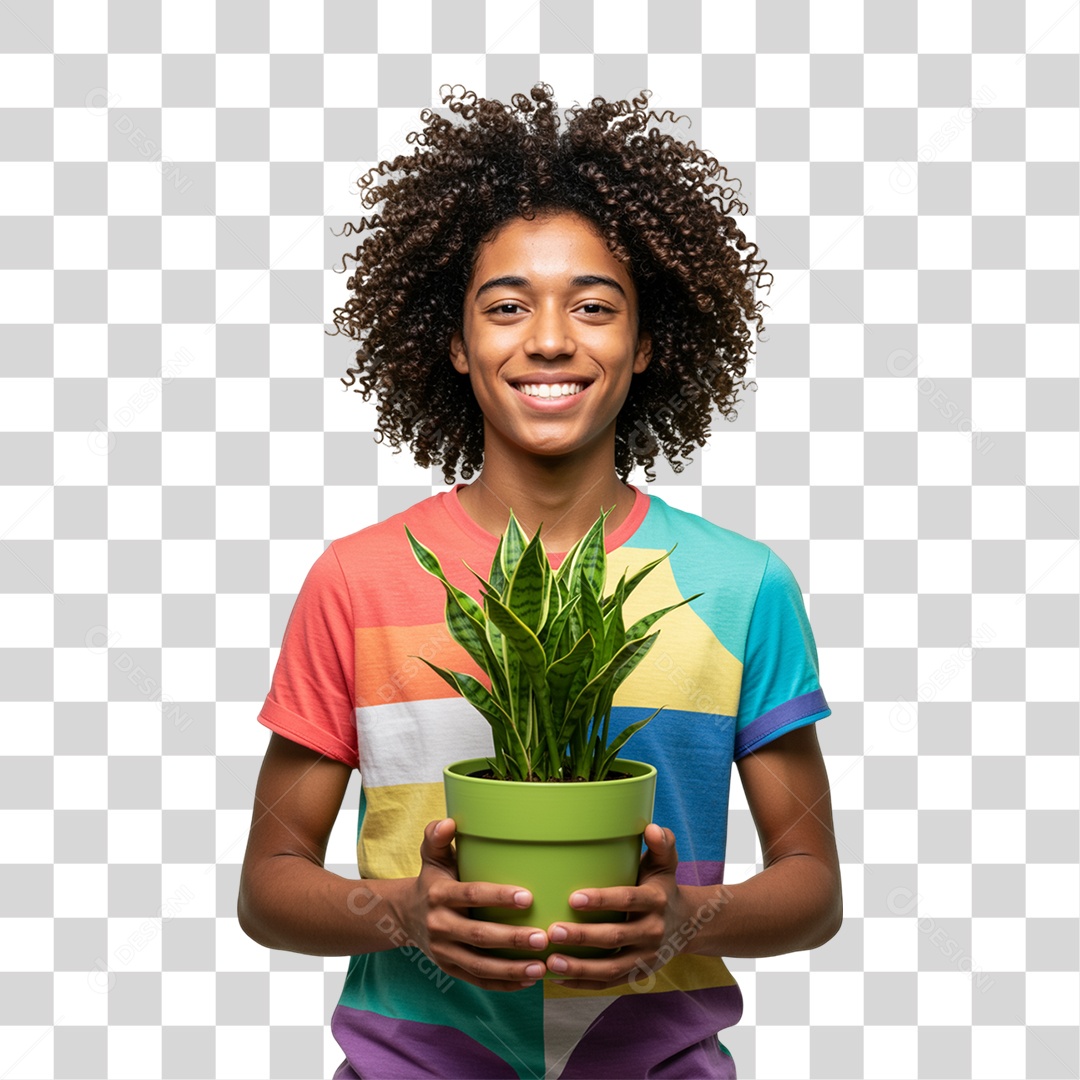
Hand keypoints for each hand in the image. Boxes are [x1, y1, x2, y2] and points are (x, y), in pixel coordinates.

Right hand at [391, 818, 550, 991]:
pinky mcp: (449, 970)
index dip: (498, 896)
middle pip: (478, 935)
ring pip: (480, 965)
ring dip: (512, 968)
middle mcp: (440, 925)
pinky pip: (478, 981)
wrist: (405, 915)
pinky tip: (529, 980)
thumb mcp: (432, 856)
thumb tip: (450, 822)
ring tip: (542, 967)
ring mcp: (444, 952)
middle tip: (543, 937)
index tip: (527, 897)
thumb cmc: (432, 879)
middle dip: (512, 938)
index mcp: (439, 895)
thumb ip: (438, 837)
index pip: (471, 895)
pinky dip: (504, 984)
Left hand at [541, 823, 694, 990]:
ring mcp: (645, 957)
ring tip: (550, 961)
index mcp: (656, 901)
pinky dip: (583, 983)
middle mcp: (653, 931)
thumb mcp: (665, 864)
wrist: (688, 925)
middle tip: (552, 931)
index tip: (573, 898)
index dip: (602, 900)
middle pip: (615, 937)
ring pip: (611, 968)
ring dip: (580, 967)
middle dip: (582, 936)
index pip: (628, 900)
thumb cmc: (662, 887)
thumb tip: (651, 828)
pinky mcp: (637, 974)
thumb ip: (661, 844)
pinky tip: (557, 977)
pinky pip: (608, 983)